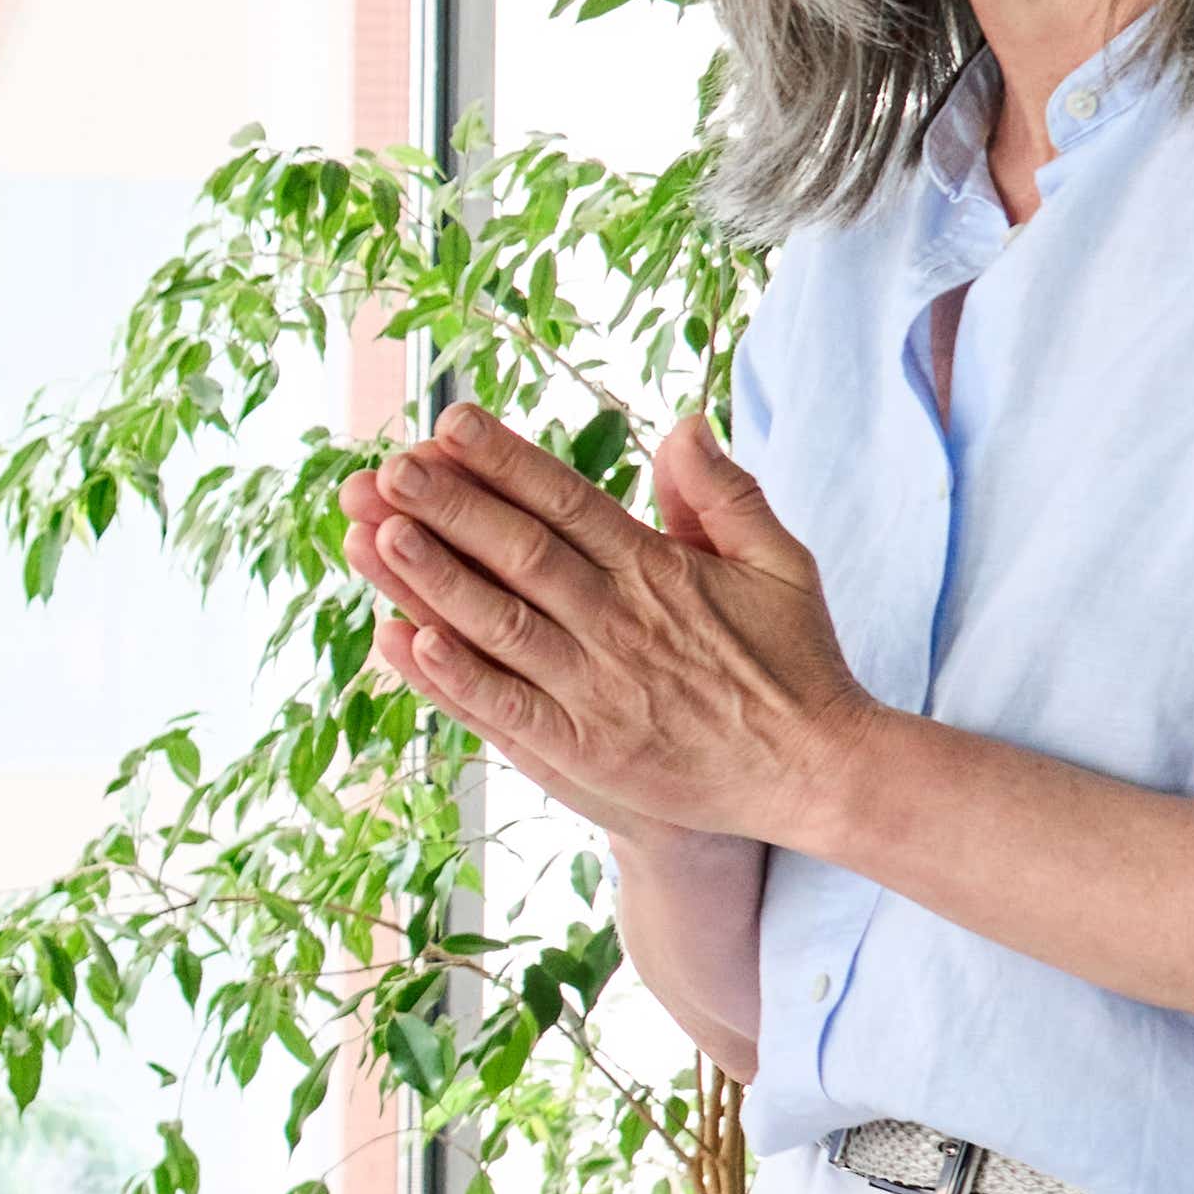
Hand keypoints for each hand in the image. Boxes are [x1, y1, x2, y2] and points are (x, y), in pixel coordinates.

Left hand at [342, 404, 878, 850]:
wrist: (819, 771)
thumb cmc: (794, 661)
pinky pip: (507, 707)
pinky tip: (404, 641)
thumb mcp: (780, 560)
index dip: (503, 460)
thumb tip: (682, 423)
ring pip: (500, 623)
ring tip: (375, 535)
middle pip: (519, 553)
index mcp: (659, 568)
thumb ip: (725, 493)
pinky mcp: (585, 751)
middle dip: (448, 508)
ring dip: (433, 579)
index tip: (449, 423)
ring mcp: (598, 689)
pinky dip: (455, 676)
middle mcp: (620, 622)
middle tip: (386, 470)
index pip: (566, 500)